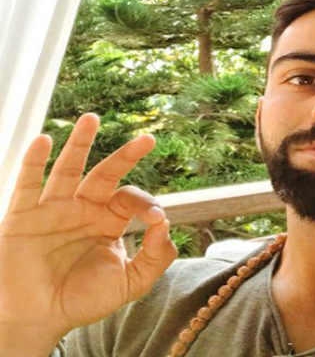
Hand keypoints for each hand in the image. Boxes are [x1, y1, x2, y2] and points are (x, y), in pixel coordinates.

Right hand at [0, 113, 176, 346]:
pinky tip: (44, 141)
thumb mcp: (131, 283)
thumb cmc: (83, 300)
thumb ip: (156, 256)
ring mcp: (54, 210)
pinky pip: (28, 184)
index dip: (147, 204)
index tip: (155, 219)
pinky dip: (34, 162)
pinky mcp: (24, 216)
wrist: (38, 318)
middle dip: (126, 156)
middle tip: (148, 139)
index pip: (131, 199)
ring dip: (79, 144)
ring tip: (92, 119)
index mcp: (109, 222)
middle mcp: (84, 210)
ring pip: (69, 170)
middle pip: (106, 174)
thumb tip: (167, 224)